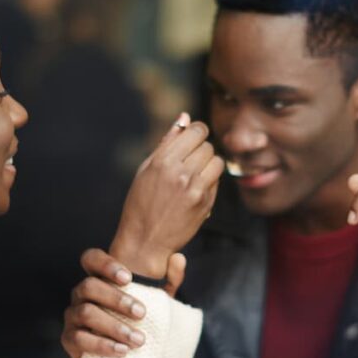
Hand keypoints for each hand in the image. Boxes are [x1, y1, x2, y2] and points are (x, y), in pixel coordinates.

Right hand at [61, 249, 187, 357]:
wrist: (127, 354)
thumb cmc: (140, 320)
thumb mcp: (158, 300)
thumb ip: (169, 279)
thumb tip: (178, 259)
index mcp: (99, 278)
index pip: (91, 259)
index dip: (105, 264)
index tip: (128, 278)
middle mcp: (81, 293)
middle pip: (89, 286)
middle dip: (116, 299)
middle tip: (142, 313)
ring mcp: (73, 315)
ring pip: (86, 313)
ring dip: (114, 326)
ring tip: (137, 339)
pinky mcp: (69, 338)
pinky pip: (80, 339)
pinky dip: (102, 345)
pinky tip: (122, 351)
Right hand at [110, 112, 223, 277]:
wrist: (145, 241)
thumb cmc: (141, 202)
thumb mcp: (146, 169)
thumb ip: (168, 141)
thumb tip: (185, 116)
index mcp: (163, 161)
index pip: (196, 131)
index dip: (197, 131)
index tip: (193, 137)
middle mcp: (181, 173)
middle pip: (207, 145)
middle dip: (200, 149)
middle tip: (189, 160)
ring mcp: (195, 189)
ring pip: (217, 161)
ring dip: (208, 164)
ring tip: (194, 173)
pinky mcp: (206, 203)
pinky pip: (217, 180)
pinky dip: (209, 181)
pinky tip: (194, 189)